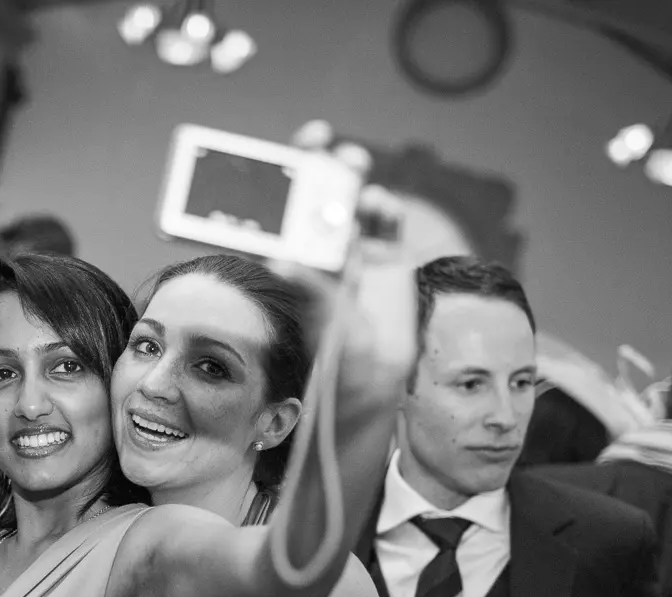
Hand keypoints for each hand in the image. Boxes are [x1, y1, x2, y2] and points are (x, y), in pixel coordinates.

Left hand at [274, 121, 415, 395]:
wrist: (376, 378)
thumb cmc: (334, 353)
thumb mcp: (319, 317)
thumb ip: (307, 287)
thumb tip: (281, 260)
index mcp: (294, 255)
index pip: (284, 205)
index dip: (284, 174)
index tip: (284, 153)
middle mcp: (323, 248)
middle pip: (321, 192)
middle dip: (323, 163)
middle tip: (324, 143)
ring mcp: (358, 249)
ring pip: (355, 200)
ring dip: (355, 180)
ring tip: (355, 174)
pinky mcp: (390, 257)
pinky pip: (388, 221)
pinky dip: (386, 208)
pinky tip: (380, 207)